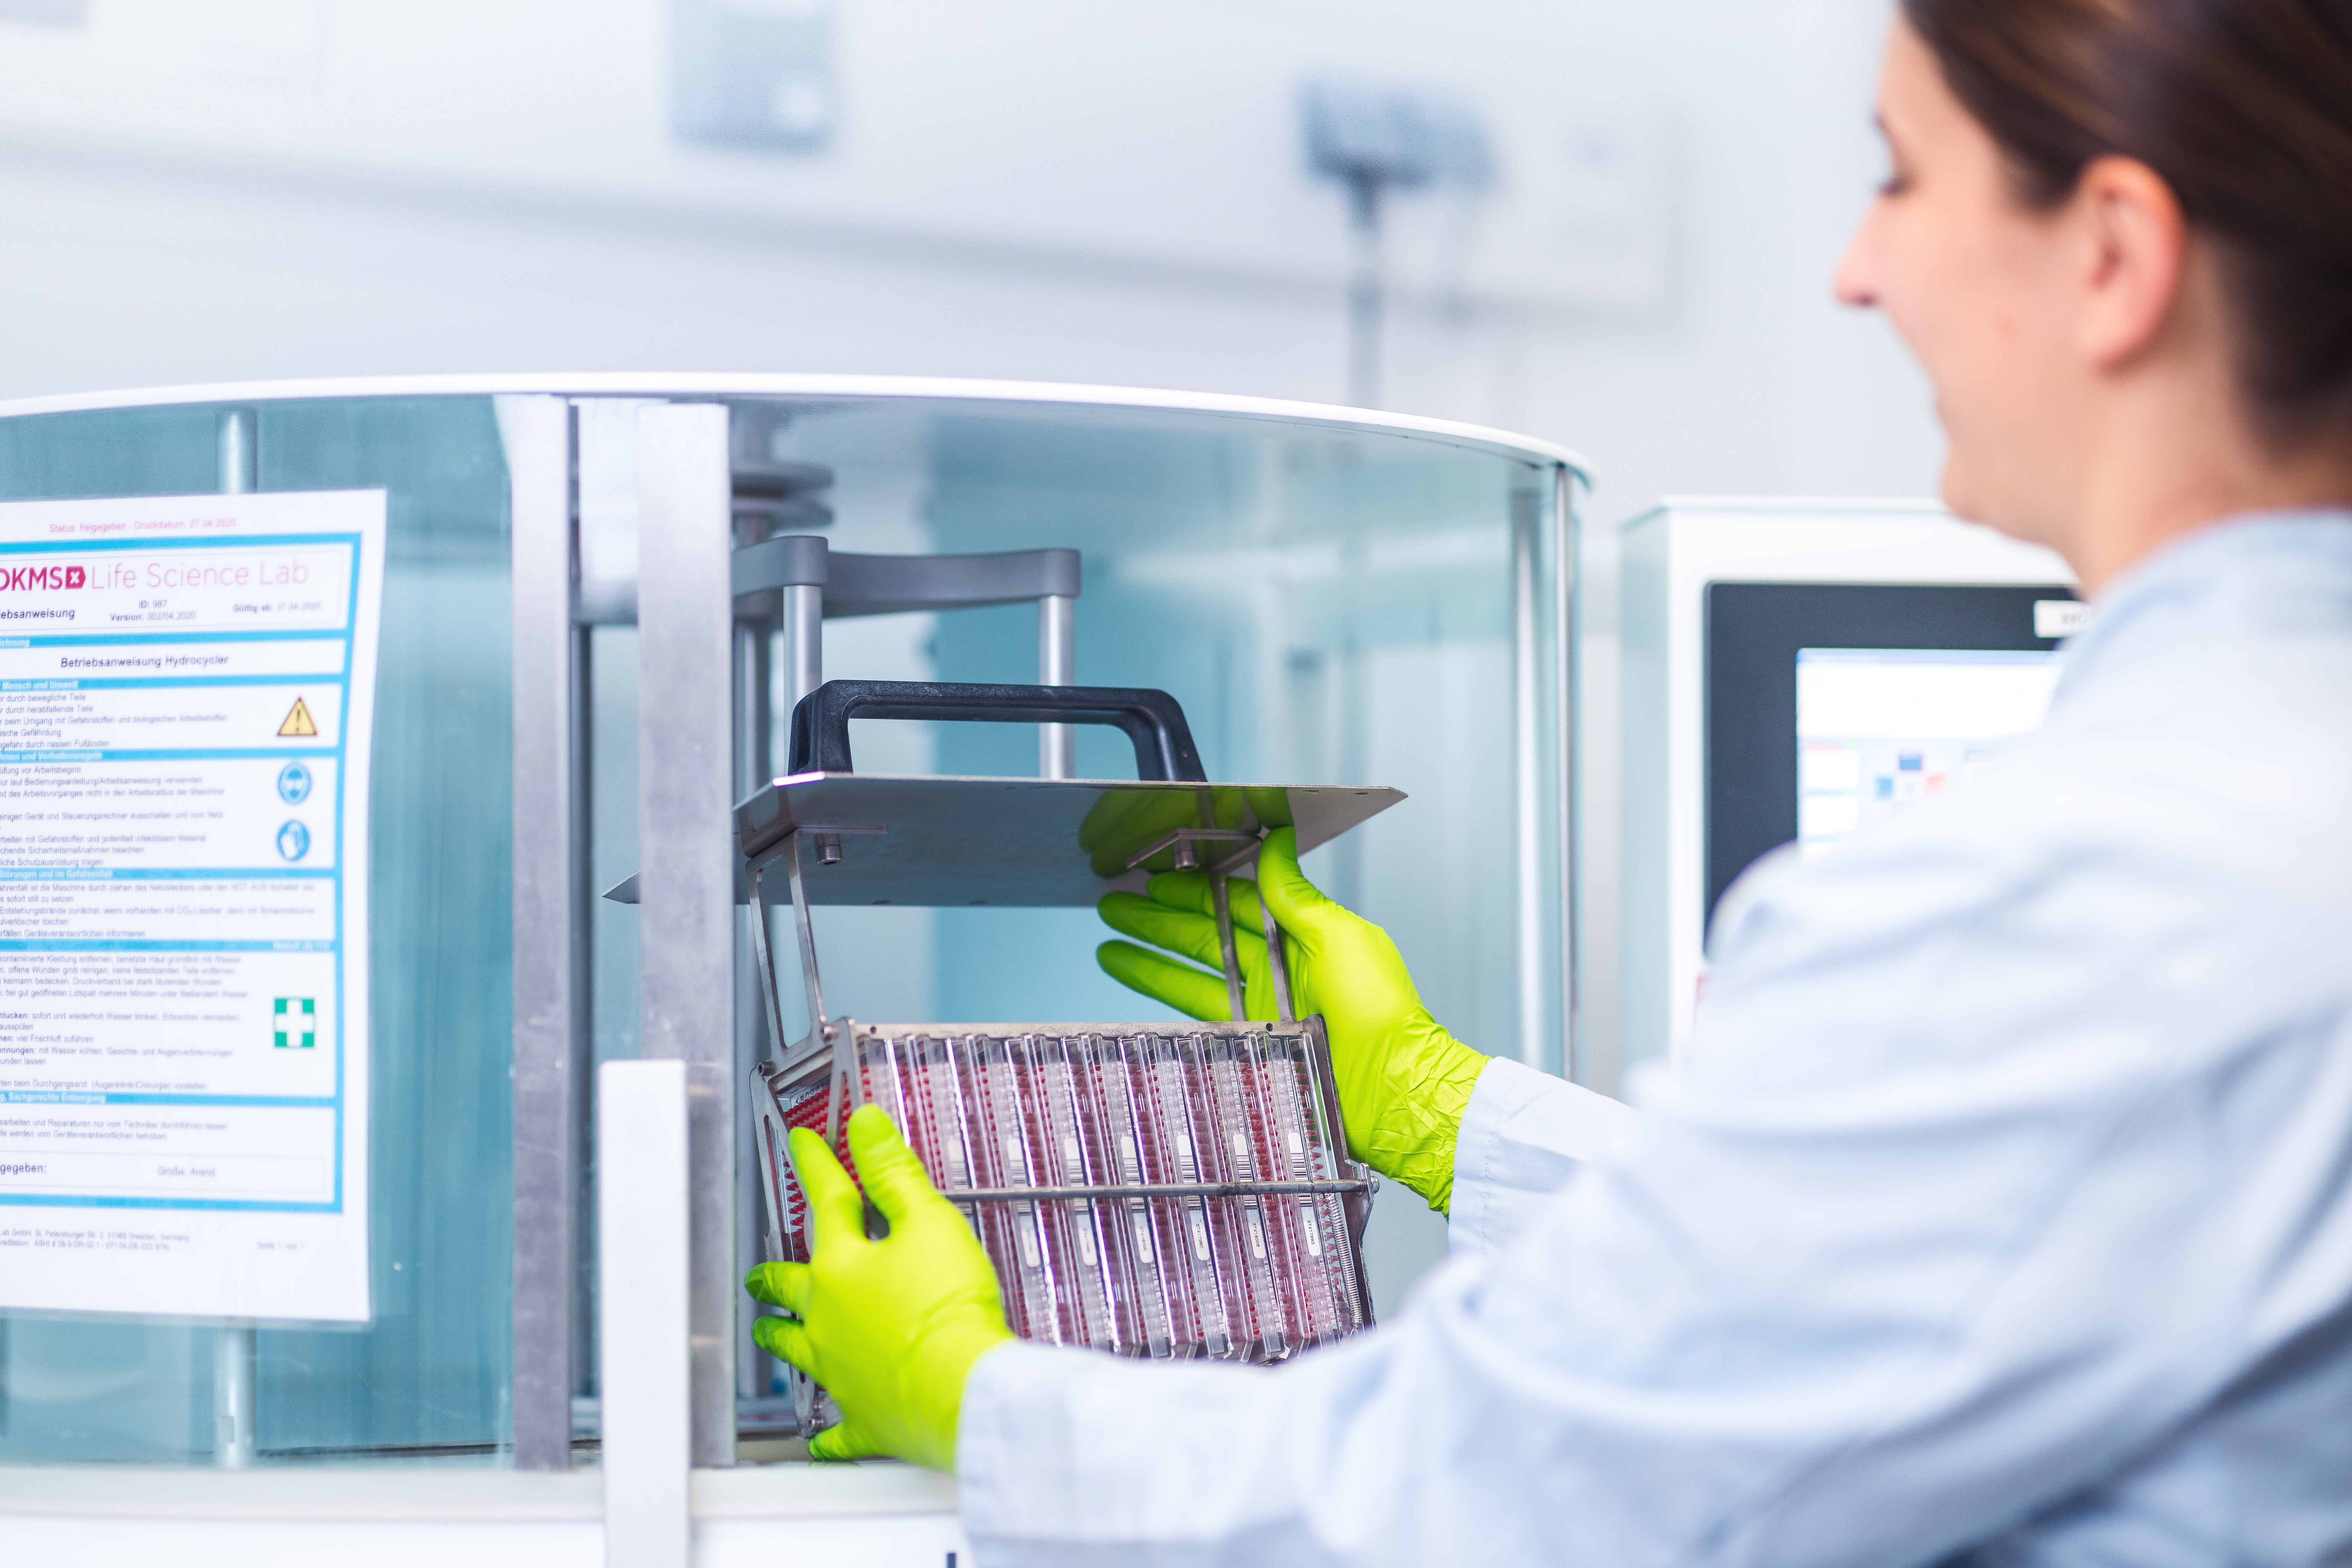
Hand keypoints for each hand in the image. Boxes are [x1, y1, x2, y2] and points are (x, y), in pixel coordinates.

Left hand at [745, 1104, 1012, 1468]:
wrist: (961, 1388)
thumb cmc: (946, 1308)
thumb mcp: (928, 1221)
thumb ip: (894, 1172)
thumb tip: (863, 1124)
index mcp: (842, 1266)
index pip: (826, 1201)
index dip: (816, 1165)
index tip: (801, 1143)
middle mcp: (827, 1318)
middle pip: (792, 1286)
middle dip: (774, 1273)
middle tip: (758, 1271)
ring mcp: (840, 1370)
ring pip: (798, 1352)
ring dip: (781, 1339)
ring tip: (767, 1331)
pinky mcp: (865, 1417)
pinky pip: (838, 1431)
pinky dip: (828, 1434)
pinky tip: (821, 1439)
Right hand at [1095, 826, 1488, 1211]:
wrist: (1393, 1090)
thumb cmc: (1383, 1015)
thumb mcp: (1341, 937)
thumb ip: (1297, 893)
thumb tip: (1278, 840)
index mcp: (1306, 935)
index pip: (1240, 899)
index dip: (1197, 885)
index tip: (1160, 872)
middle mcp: (1283, 967)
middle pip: (1208, 931)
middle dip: (1160, 916)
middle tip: (1117, 901)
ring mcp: (1264, 1004)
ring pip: (1193, 968)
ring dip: (1149, 951)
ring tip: (1109, 936)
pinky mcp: (1252, 1038)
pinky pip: (1197, 1008)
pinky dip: (1161, 990)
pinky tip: (1131, 976)